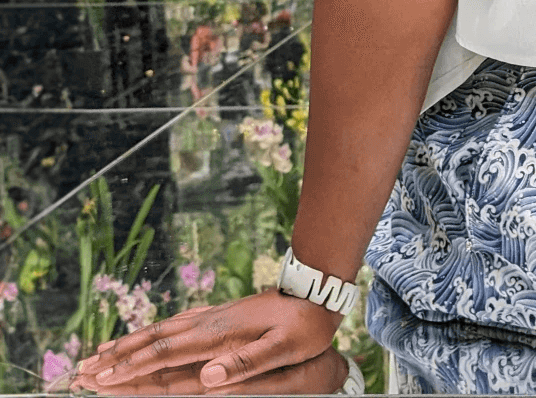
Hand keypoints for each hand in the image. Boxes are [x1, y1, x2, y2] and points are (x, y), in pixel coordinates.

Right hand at [71, 290, 344, 394]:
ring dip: (129, 344)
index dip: (130, 369)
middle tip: (80, 371)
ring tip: (100, 352)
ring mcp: (214, 316)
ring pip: (161, 331)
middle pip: (153, 341)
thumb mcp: (282, 348)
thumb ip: (245, 364)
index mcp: (218, 335)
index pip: (164, 355)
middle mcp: (209, 323)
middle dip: (116, 358)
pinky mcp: (222, 314)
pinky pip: (178, 325)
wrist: (319, 290)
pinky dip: (155, 333)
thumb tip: (206, 380)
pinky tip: (148, 335)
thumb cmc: (304, 325)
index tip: (98, 381)